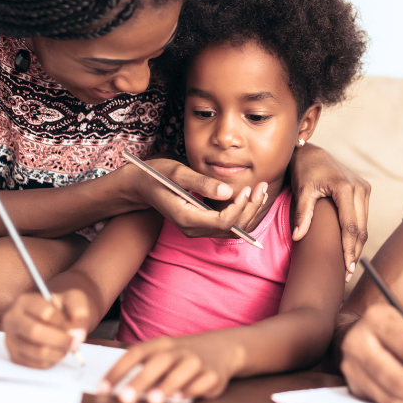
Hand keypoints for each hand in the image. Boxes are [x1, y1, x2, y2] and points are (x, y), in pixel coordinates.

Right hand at [2, 289, 89, 368]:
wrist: (54, 319)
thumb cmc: (63, 308)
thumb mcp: (74, 300)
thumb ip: (79, 312)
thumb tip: (77, 334)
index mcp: (25, 301)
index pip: (45, 312)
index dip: (63, 322)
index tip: (72, 325)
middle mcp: (12, 319)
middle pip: (35, 332)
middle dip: (60, 339)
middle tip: (74, 342)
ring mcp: (11, 339)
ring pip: (37, 351)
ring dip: (58, 352)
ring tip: (66, 346)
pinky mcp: (15, 356)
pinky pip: (36, 364)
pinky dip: (52, 361)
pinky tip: (56, 351)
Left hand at [98, 334, 243, 402]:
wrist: (223, 348)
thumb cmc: (182, 356)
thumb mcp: (163, 354)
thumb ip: (143, 368)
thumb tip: (114, 389)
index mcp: (161, 345)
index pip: (135, 354)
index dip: (118, 371)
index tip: (102, 389)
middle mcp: (179, 350)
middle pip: (158, 362)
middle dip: (141, 380)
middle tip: (125, 398)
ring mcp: (197, 361)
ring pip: (182, 371)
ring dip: (167, 385)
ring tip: (153, 401)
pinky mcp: (214, 374)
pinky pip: (204, 381)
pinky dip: (193, 389)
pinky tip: (182, 398)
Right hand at [132, 159, 268, 238]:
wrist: (140, 185)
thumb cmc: (156, 174)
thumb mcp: (177, 172)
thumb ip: (202, 183)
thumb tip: (227, 192)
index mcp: (186, 218)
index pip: (222, 222)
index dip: (239, 208)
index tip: (247, 189)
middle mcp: (193, 229)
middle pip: (231, 228)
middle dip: (250, 209)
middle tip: (261, 187)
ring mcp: (197, 229)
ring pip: (232, 229)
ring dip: (249, 212)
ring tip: (261, 190)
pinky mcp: (201, 224)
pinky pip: (226, 225)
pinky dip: (241, 213)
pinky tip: (250, 196)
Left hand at [289, 144, 370, 279]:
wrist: (312, 153)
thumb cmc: (305, 170)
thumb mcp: (302, 190)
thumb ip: (303, 213)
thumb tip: (298, 237)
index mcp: (346, 188)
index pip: (350, 226)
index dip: (349, 249)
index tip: (346, 268)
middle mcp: (360, 188)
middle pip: (361, 229)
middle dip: (355, 253)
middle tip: (347, 275)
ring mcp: (364, 189)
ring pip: (364, 225)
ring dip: (357, 246)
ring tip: (348, 267)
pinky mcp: (364, 190)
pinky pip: (362, 218)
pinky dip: (357, 234)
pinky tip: (351, 249)